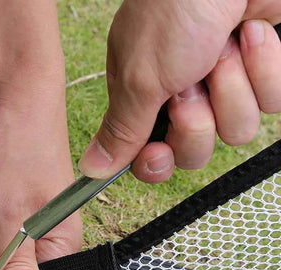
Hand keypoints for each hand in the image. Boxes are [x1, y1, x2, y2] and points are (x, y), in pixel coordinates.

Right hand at [78, 1, 280, 181]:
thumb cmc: (173, 10)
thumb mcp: (139, 79)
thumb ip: (121, 131)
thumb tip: (91, 168)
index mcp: (144, 102)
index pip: (150, 157)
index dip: (156, 162)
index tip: (158, 152)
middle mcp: (181, 100)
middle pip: (193, 152)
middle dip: (196, 121)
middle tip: (189, 85)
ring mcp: (222, 88)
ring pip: (235, 131)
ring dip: (230, 89)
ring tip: (220, 50)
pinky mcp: (259, 74)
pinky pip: (270, 104)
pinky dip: (263, 70)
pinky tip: (249, 37)